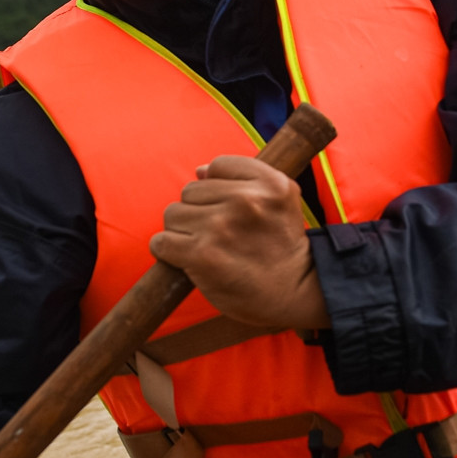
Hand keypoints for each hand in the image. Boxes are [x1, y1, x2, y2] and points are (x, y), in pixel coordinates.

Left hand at [149, 155, 330, 329]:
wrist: (294, 291)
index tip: (231, 210)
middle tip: (219, 234)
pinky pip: (162, 241)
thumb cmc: (282, 245)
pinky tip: (186, 258)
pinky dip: (168, 250)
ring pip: (173, 214)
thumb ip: (246, 176)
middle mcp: (246, 201)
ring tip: (206, 246)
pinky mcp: (202, 255)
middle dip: (198, 211)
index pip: (217, 166)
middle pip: (190, 191)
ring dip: (182, 231)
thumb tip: (199, 171)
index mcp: (270, 184)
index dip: (218, 189)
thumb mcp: (283, 199)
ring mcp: (221, 227)